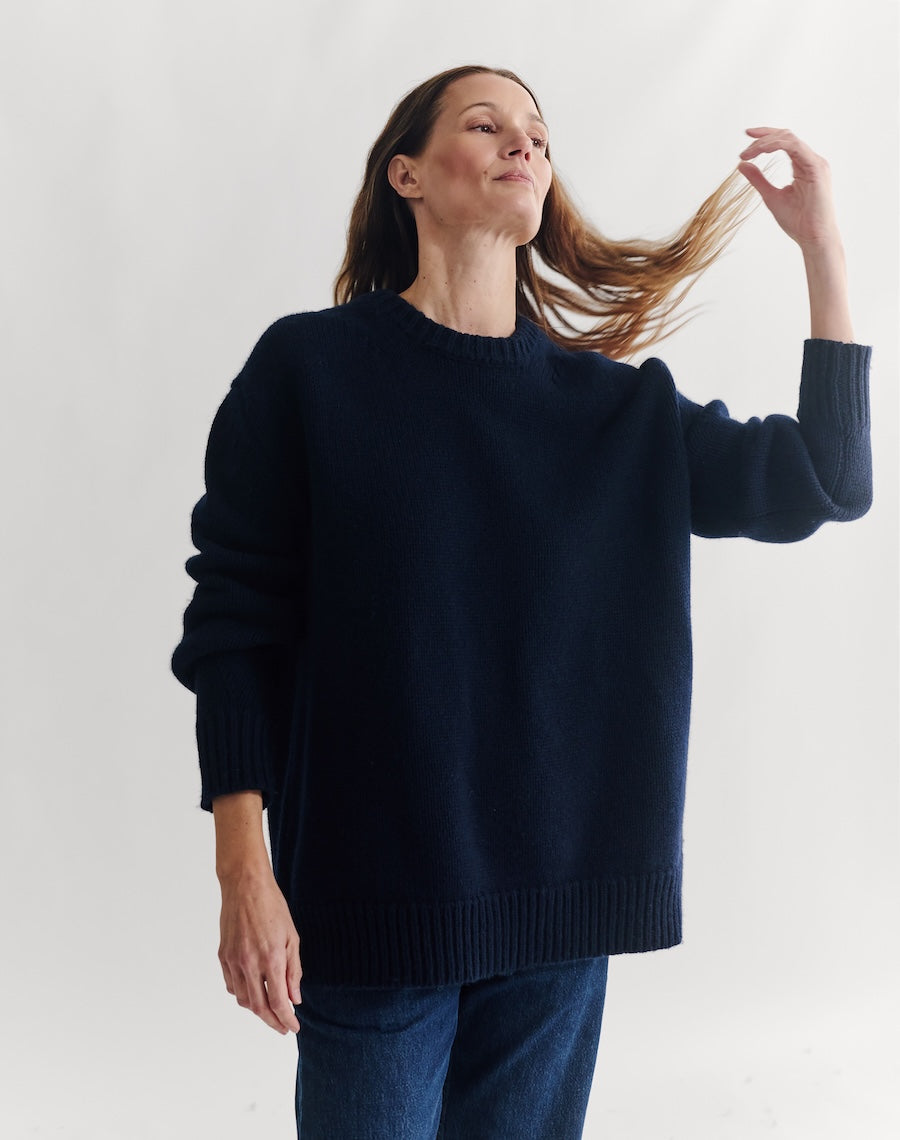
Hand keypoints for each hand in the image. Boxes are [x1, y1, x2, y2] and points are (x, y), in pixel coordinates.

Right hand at [218, 868, 302, 1034]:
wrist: (245, 886)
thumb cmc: (273, 907)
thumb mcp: (292, 937)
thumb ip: (294, 970)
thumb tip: (294, 999)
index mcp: (271, 958)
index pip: (278, 1002)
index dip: (287, 1019)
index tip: (293, 1027)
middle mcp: (249, 963)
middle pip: (259, 1007)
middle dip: (272, 1022)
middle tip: (283, 1027)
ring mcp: (233, 960)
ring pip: (243, 999)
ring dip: (257, 1010)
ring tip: (270, 1011)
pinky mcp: (223, 956)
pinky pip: (232, 985)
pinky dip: (243, 995)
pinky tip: (253, 993)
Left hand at [738, 128, 840, 250]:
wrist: (813, 237)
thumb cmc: (797, 221)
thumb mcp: (770, 196)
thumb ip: (758, 179)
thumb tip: (742, 164)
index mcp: (803, 165)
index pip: (784, 141)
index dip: (765, 136)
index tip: (747, 137)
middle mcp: (811, 160)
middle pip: (786, 136)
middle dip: (763, 137)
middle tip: (744, 150)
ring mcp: (816, 162)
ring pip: (789, 139)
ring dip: (766, 142)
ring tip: (748, 153)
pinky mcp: (817, 168)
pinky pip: (795, 147)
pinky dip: (777, 145)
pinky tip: (762, 151)